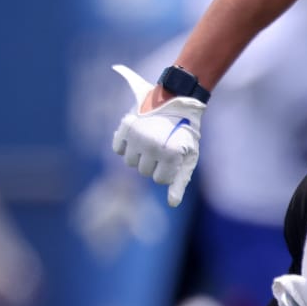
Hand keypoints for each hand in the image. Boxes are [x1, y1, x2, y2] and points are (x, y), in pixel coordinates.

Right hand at [111, 64, 204, 206]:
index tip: (174, 156)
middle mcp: (152, 145)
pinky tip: (137, 136)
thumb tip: (172, 204)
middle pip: (143, 171)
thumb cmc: (185, 133)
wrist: (178, 101)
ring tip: (151, 140)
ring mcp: (137, 135)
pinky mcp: (126, 126)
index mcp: (170, 154)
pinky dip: (125, 145)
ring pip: (129, 162)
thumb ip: (180, 181)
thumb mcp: (188, 157)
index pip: (159, 179)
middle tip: (163, 146)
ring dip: (139, 155)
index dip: (168, 170)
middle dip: (153, 163)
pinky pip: (117, 148)